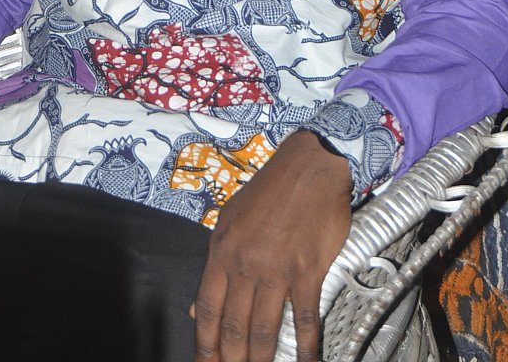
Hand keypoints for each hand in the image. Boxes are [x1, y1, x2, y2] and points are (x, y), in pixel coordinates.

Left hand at [193, 128, 351, 361]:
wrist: (310, 164)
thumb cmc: (271, 189)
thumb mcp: (231, 219)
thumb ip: (216, 263)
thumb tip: (197, 308)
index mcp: (222, 249)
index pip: (207, 308)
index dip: (204, 344)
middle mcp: (245, 262)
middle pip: (233, 326)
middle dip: (230, 359)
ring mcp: (276, 268)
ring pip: (264, 329)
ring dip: (261, 359)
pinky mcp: (307, 270)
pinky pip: (304, 318)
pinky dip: (304, 347)